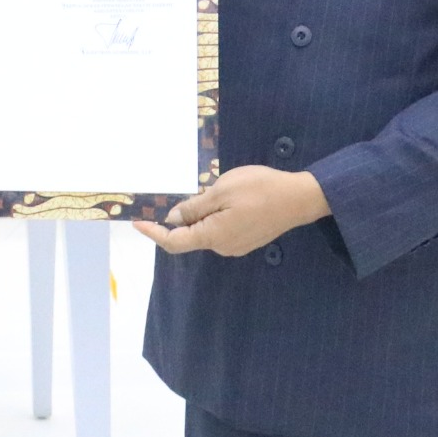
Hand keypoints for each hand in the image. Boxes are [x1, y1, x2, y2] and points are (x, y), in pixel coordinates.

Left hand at [135, 165, 329, 257]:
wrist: (300, 198)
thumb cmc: (260, 189)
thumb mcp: (222, 190)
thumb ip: (195, 206)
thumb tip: (173, 218)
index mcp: (213, 236)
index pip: (174, 242)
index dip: (154, 233)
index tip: (138, 221)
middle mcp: (222, 247)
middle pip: (190, 236)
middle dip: (180, 217)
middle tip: (179, 192)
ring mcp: (236, 246)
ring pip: (206, 232)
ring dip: (200, 215)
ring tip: (212, 190)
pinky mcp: (246, 240)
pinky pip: (221, 230)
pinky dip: (214, 217)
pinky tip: (225, 199)